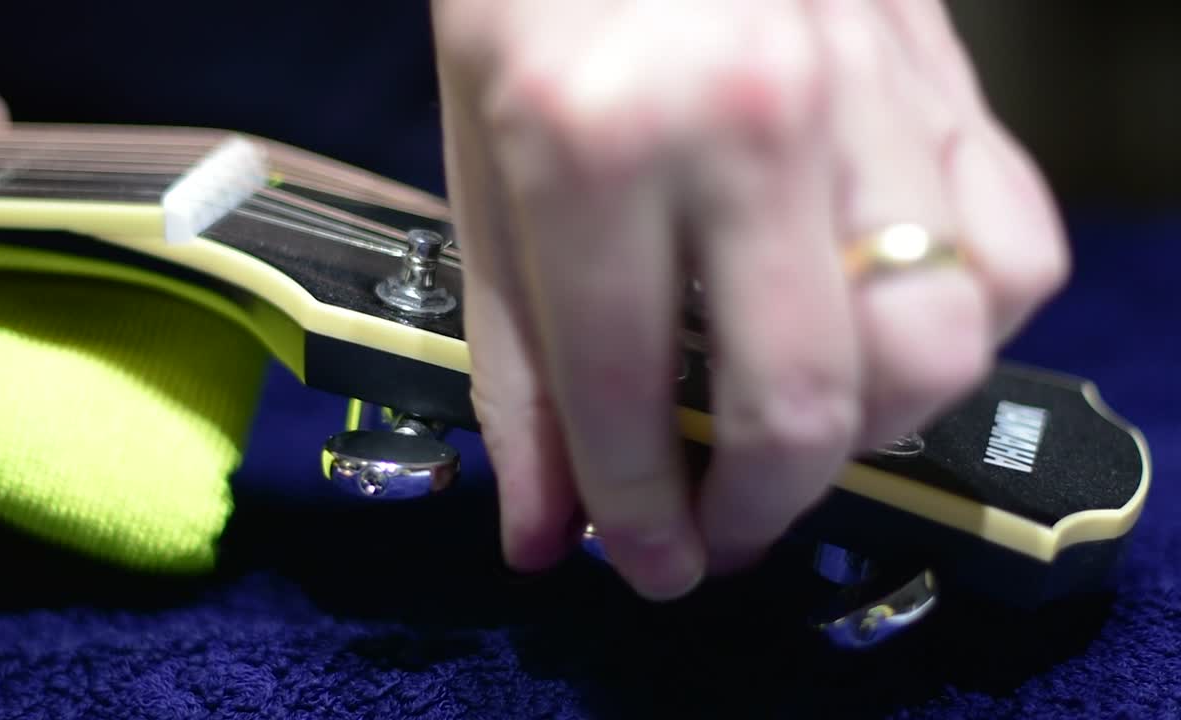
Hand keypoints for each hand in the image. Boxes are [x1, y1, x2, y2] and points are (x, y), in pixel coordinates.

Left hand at [432, 0, 1068, 599]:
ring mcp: (865, 88)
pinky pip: (1013, 244)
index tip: (646, 559)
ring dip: (867, 433)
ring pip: (940, 341)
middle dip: (760, 511)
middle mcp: (750, 121)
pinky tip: (881, 319)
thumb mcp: (481, 164)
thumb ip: (517, 361)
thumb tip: (545, 525)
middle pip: (810, 403)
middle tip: (721, 530)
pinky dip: (963, 321)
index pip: (633, 399)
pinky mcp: (938, 71)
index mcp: (597, 143)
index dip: (639, 519)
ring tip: (796, 430)